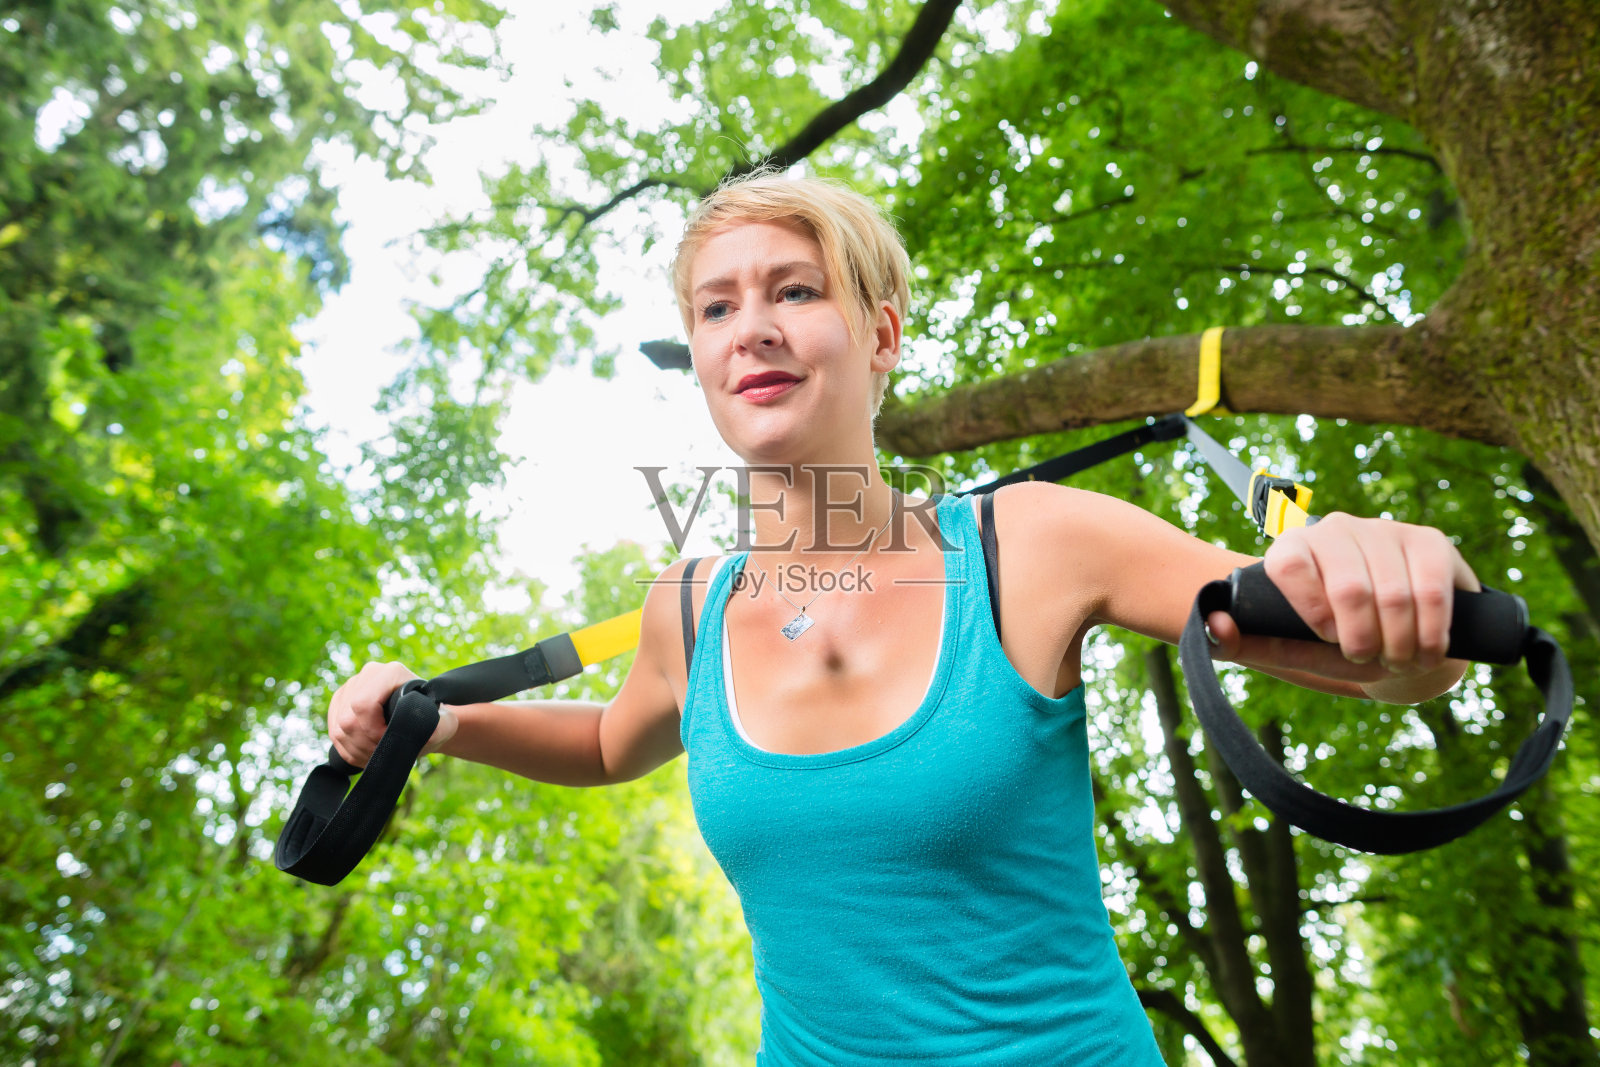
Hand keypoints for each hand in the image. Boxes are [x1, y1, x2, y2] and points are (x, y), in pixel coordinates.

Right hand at [328, 661, 458, 766]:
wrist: (421, 719)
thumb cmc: (433, 720)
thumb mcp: (444, 724)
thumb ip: (442, 727)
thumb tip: (431, 730)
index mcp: (391, 673)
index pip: (363, 703)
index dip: (373, 730)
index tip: (389, 741)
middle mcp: (367, 674)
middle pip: (348, 719)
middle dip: (365, 744)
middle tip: (384, 753)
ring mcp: (350, 687)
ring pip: (338, 728)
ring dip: (357, 749)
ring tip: (377, 755)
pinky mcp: (339, 703)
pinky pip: (333, 731)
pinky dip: (348, 749)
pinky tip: (365, 753)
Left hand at [1205, 512, 1479, 681]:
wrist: (1401, 638)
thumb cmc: (1338, 643)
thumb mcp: (1294, 648)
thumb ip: (1249, 643)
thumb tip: (1215, 625)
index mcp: (1292, 547)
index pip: (1288, 565)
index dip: (1311, 612)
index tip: (1329, 639)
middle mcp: (1334, 529)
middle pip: (1348, 588)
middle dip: (1362, 640)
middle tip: (1368, 658)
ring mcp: (1383, 530)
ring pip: (1393, 595)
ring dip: (1399, 644)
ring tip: (1396, 658)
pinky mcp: (1429, 540)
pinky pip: (1432, 592)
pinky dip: (1431, 634)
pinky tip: (1428, 650)